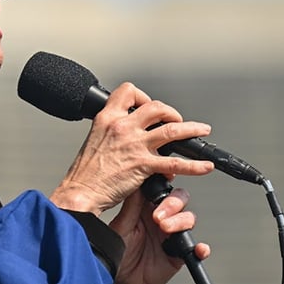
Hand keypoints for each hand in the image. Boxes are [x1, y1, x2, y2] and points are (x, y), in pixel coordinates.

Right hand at [50, 82, 213, 214]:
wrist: (80, 192)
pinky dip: (194, 165)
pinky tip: (204, 166)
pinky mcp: (143, 165)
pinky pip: (175, 163)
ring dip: (191, 129)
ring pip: (171, 129)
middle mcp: (122, 127)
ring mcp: (134, 145)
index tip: (147, 106)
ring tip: (202, 131)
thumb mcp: (95, 139)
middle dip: (171, 112)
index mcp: (107, 118)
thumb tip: (132, 136)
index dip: (142, 96)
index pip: (128, 92)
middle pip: (156, 107)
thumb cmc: (85, 172)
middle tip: (176, 120)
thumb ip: (113, 132)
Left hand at [110, 188, 210, 283]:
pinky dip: (200, 247)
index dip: (166, 182)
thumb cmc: (117, 253)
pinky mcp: (179, 253)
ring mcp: (171, 235)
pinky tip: (198, 248)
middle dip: (173, 203)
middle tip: (158, 216)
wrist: (122, 280)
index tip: (166, 179)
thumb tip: (139, 183)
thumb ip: (132, 206)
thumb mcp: (121, 227)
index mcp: (146, 207)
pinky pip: (195, 248)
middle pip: (179, 200)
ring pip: (188, 218)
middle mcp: (161, 218)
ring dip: (181, 221)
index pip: (161, 189)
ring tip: (166, 229)